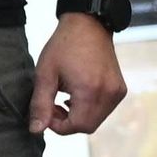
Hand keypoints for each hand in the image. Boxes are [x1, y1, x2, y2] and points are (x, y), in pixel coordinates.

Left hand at [33, 17, 129, 136]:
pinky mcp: (120, 89)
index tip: (46, 112)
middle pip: (88, 126)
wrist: (88, 26)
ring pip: (96, 120)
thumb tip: (36, 130)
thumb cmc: (63, 47)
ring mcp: (118, 91)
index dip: (58, 126)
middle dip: (67, 123)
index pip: (77, 126)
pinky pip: (104, 110)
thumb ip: (40, 104)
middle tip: (52, 106)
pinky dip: (88, 109)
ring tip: (63, 99)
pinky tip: (76, 95)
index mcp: (91, 90)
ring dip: (77, 116)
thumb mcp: (44, 75)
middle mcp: (109, 93)